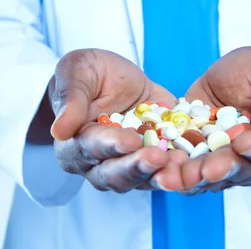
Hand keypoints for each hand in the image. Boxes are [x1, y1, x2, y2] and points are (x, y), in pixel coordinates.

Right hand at [49, 49, 186, 192]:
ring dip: (158, 173)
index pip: (89, 148)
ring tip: (177, 163)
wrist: (114, 78)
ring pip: (139, 179)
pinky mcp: (152, 160)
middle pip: (114, 174)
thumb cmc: (88, 73)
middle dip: (136, 166)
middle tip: (157, 157)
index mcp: (73, 143)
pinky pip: (164, 172)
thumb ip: (70, 97)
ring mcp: (126, 164)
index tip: (129, 140)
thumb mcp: (77, 70)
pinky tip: (191, 161)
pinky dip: (177, 169)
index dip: (110, 145)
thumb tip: (60, 129)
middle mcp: (97, 162)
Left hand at [181, 46, 250, 193]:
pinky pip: (191, 172)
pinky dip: (177, 174)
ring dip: (197, 179)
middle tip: (207, 169)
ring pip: (217, 178)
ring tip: (179, 176)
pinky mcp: (204, 162)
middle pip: (246, 171)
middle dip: (224, 169)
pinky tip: (162, 173)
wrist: (234, 76)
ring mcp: (232, 165)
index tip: (244, 144)